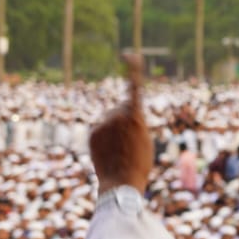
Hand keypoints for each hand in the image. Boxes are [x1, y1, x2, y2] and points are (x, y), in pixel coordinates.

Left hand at [89, 53, 153, 195]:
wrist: (121, 183)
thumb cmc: (140, 163)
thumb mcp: (145, 138)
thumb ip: (136, 122)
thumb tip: (125, 115)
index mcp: (135, 115)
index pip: (133, 85)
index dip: (132, 67)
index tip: (128, 55)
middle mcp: (117, 114)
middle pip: (122, 108)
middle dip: (125, 118)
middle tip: (131, 142)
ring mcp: (103, 123)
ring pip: (110, 118)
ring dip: (114, 129)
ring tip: (120, 150)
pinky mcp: (93, 131)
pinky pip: (100, 128)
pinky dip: (104, 135)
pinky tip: (109, 151)